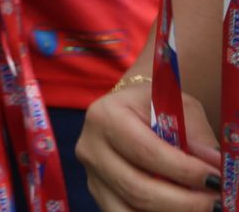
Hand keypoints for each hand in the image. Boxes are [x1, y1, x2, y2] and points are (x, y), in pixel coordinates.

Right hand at [79, 78, 220, 210]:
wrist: (132, 110)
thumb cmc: (157, 107)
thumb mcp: (180, 108)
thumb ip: (198, 137)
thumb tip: (215, 164)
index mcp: (105, 116)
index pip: (146, 151)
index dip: (185, 171)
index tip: (217, 179)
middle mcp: (90, 147)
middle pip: (138, 188)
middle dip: (185, 202)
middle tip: (217, 202)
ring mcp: (92, 175)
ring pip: (130, 210)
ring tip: (203, 208)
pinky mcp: (100, 194)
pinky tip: (180, 209)